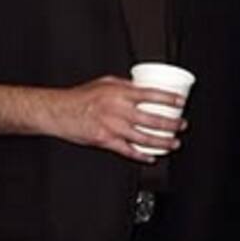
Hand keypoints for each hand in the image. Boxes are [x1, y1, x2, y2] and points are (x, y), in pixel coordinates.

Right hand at [43, 76, 185, 163]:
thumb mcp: (102, 83)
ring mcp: (112, 126)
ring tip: (173, 143)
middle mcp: (117, 109)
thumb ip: (123, 86)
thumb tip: (142, 88)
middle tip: (181, 125)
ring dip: (163, 142)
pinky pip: (128, 151)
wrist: (58, 111)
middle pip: (152, 119)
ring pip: (144, 137)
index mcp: (118, 92)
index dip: (169, 98)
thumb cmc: (77, 98)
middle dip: (172, 124)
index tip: (181, 101)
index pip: (150, 94)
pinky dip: (142, 156)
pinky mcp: (105, 140)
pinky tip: (150, 157)